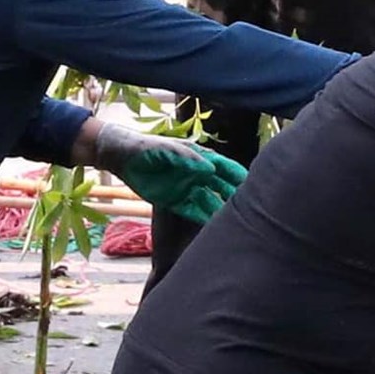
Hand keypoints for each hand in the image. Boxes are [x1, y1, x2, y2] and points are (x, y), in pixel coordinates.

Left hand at [93, 127, 246, 224]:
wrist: (121, 157)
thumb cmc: (146, 147)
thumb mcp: (166, 149)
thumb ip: (188, 158)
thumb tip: (210, 169)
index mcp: (200, 157)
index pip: (225, 167)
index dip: (239, 175)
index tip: (253, 184)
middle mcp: (198, 174)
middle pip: (222, 186)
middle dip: (235, 195)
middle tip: (252, 208)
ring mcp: (187, 188)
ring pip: (210, 200)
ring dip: (221, 210)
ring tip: (235, 222)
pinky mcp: (175, 201)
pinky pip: (193, 211)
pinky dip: (203, 217)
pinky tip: (213, 226)